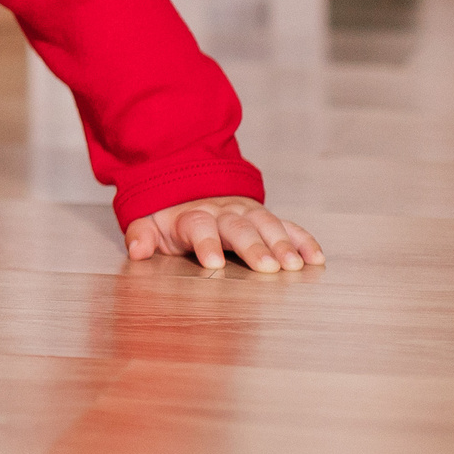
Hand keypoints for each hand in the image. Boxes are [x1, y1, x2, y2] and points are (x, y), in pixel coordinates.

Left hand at [127, 196, 322, 270]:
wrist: (189, 185)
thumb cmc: (168, 217)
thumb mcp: (147, 222)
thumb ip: (140, 236)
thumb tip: (137, 251)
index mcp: (191, 216)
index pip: (198, 227)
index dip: (205, 243)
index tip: (213, 263)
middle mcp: (222, 212)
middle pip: (238, 227)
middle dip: (253, 246)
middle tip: (267, 268)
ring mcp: (247, 213)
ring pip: (267, 225)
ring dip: (283, 245)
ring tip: (295, 266)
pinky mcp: (265, 218)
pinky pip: (288, 226)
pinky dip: (302, 240)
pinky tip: (316, 258)